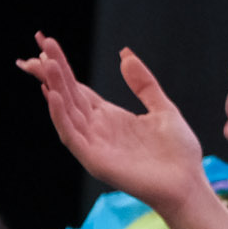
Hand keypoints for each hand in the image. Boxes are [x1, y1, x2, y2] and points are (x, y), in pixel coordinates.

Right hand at [17, 36, 210, 212]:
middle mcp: (97, 128)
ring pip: (67, 112)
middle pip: (68, 95)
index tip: (47, 43)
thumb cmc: (178, 153)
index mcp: (110, 116)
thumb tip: (125, 54)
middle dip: (52, 71)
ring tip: (46, 64)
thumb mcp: (163, 109)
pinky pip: (72, 136)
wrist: (188, 184)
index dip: (63, 66)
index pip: (78, 87)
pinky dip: (61, 117)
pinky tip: (54, 97)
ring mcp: (94, 144)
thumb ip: (144, 84)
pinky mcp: (95, 160)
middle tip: (39, 45)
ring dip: (55, 88)